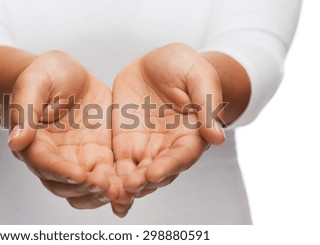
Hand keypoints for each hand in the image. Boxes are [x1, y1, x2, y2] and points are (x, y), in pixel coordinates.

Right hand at [8, 51, 122, 208]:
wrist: (67, 75)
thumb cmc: (45, 75)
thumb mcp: (35, 82)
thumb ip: (25, 111)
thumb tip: (16, 142)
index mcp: (35, 142)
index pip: (45, 163)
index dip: (61, 172)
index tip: (79, 176)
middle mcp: (56, 157)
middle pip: (65, 184)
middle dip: (84, 189)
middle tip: (103, 185)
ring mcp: (78, 159)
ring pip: (85, 189)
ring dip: (100, 194)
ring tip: (119, 192)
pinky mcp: (99, 155)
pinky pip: (107, 177)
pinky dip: (117, 187)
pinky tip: (130, 190)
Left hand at [111, 43, 225, 215]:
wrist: (156, 63)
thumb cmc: (184, 66)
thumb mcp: (198, 75)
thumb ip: (206, 104)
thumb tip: (217, 137)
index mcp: (191, 134)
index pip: (182, 156)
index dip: (169, 166)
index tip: (154, 173)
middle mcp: (169, 147)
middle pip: (159, 172)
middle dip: (144, 182)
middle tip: (130, 187)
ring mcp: (146, 147)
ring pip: (137, 174)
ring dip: (127, 187)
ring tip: (115, 196)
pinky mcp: (125, 144)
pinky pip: (119, 165)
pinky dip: (112, 180)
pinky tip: (101, 191)